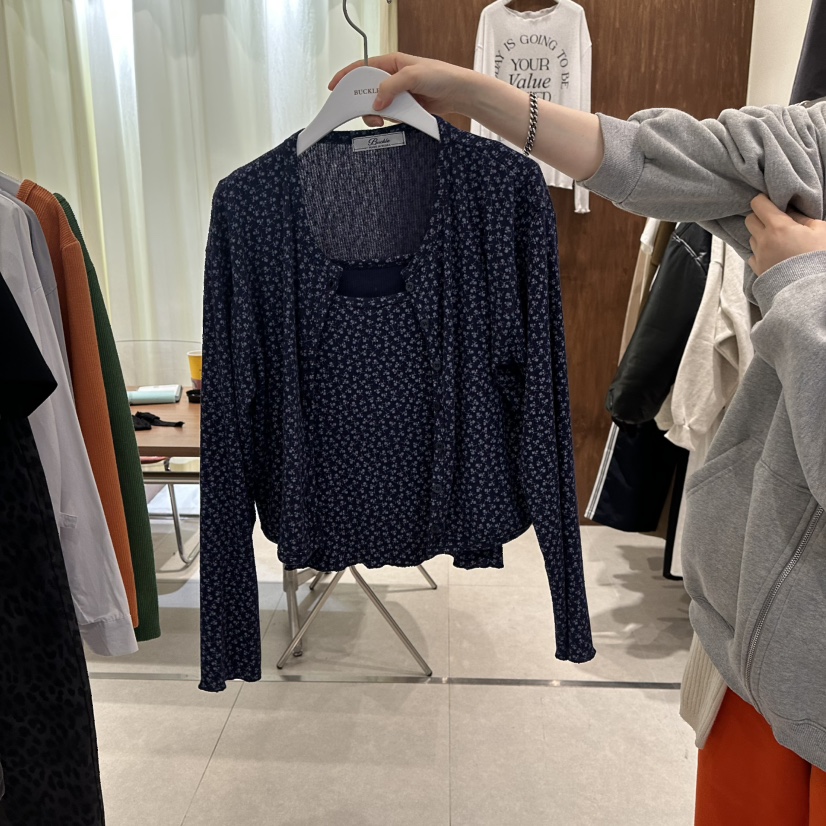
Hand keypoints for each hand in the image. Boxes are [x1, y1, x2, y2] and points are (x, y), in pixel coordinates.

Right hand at [329, 52, 477, 127]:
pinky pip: (390, 116)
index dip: (346, 77)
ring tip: (388, 118)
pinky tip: (399, 119)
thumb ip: (391, 87)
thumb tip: (376, 101)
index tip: (335, 88)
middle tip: (369, 113)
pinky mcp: (405, 109)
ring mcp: (397, 95)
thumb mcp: (413, 76)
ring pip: (378, 106)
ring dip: (379, 114)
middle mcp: (392, 78)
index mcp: (390, 63)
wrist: (458, 93)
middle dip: (364, 103)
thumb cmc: (441, 76)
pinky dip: (391, 120)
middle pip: (367, 91)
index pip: (362, 68)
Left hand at [746, 194, 825, 274]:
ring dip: (761, 235)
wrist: (809, 287)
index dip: (763, 200)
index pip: (758, 204)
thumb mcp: (820, 230)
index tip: (771, 201)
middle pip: (750, 219)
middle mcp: (763, 240)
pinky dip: (760, 251)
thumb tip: (791, 213)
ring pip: (752, 237)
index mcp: (778, 226)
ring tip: (778, 239)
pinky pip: (752, 254)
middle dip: (760, 217)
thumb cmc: (817, 257)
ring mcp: (758, 255)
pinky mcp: (757, 268)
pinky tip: (773, 253)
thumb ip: (803, 218)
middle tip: (775, 220)